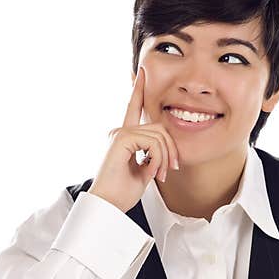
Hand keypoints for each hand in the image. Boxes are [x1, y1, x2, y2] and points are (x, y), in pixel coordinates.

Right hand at [89, 65, 181, 213]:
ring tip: (161, 174)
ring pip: (159, 135)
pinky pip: (153, 142)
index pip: (134, 108)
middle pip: (159, 127)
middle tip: (171, 170)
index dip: (138, 89)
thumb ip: (153, 156)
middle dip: (170, 149)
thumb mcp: (144, 171)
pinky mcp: (121, 139)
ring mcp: (119, 134)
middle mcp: (120, 132)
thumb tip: (164, 149)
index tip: (142, 71)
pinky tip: (152, 171)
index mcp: (125, 137)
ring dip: (166, 157)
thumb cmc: (122, 193)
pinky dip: (158, 158)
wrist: (108, 206)